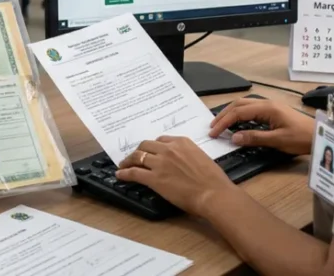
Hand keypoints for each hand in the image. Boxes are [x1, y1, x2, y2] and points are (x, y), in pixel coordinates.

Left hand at [116, 136, 237, 216]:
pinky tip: (120, 175)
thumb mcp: (201, 158)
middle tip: (135, 157)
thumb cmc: (213, 180)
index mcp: (181, 142)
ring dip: (128, 161)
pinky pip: (134, 172)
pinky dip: (125, 173)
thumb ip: (187, 155)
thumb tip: (180, 161)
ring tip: (123, 165)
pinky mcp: (154, 178)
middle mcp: (168, 149)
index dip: (153, 146)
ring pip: (137, 157)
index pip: (161, 140)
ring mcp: (159, 163)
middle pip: (146, 145)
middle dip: (139, 151)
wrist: (214, 194)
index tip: (150, 151)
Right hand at [209, 98, 314, 154]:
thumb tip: (234, 138)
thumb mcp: (278, 140)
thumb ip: (255, 138)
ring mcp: (270, 106)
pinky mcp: (274, 110)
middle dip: (223, 115)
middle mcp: (266, 103)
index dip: (224, 122)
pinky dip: (239, 114)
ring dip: (231, 113)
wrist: (322, 135)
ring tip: (221, 124)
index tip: (214, 132)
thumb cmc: (302, 138)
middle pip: (238, 104)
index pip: (238, 113)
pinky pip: (251, 109)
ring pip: (244, 105)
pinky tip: (237, 122)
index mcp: (266, 108)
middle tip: (213, 127)